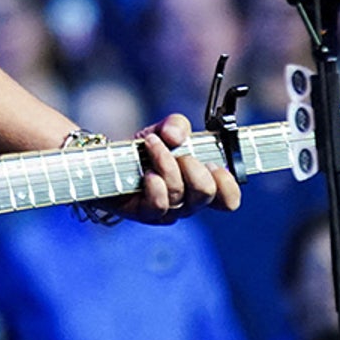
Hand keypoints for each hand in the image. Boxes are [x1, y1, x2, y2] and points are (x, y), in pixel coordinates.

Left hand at [107, 114, 240, 223]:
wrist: (112, 162)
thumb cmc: (145, 150)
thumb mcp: (164, 130)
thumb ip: (176, 125)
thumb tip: (175, 136)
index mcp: (201, 185)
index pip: (228, 200)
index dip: (227, 185)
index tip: (214, 165)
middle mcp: (188, 202)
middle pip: (205, 194)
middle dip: (194, 167)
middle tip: (181, 154)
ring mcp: (167, 211)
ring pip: (178, 194)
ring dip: (166, 163)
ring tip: (153, 145)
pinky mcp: (144, 214)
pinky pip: (158, 205)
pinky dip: (154, 184)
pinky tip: (146, 172)